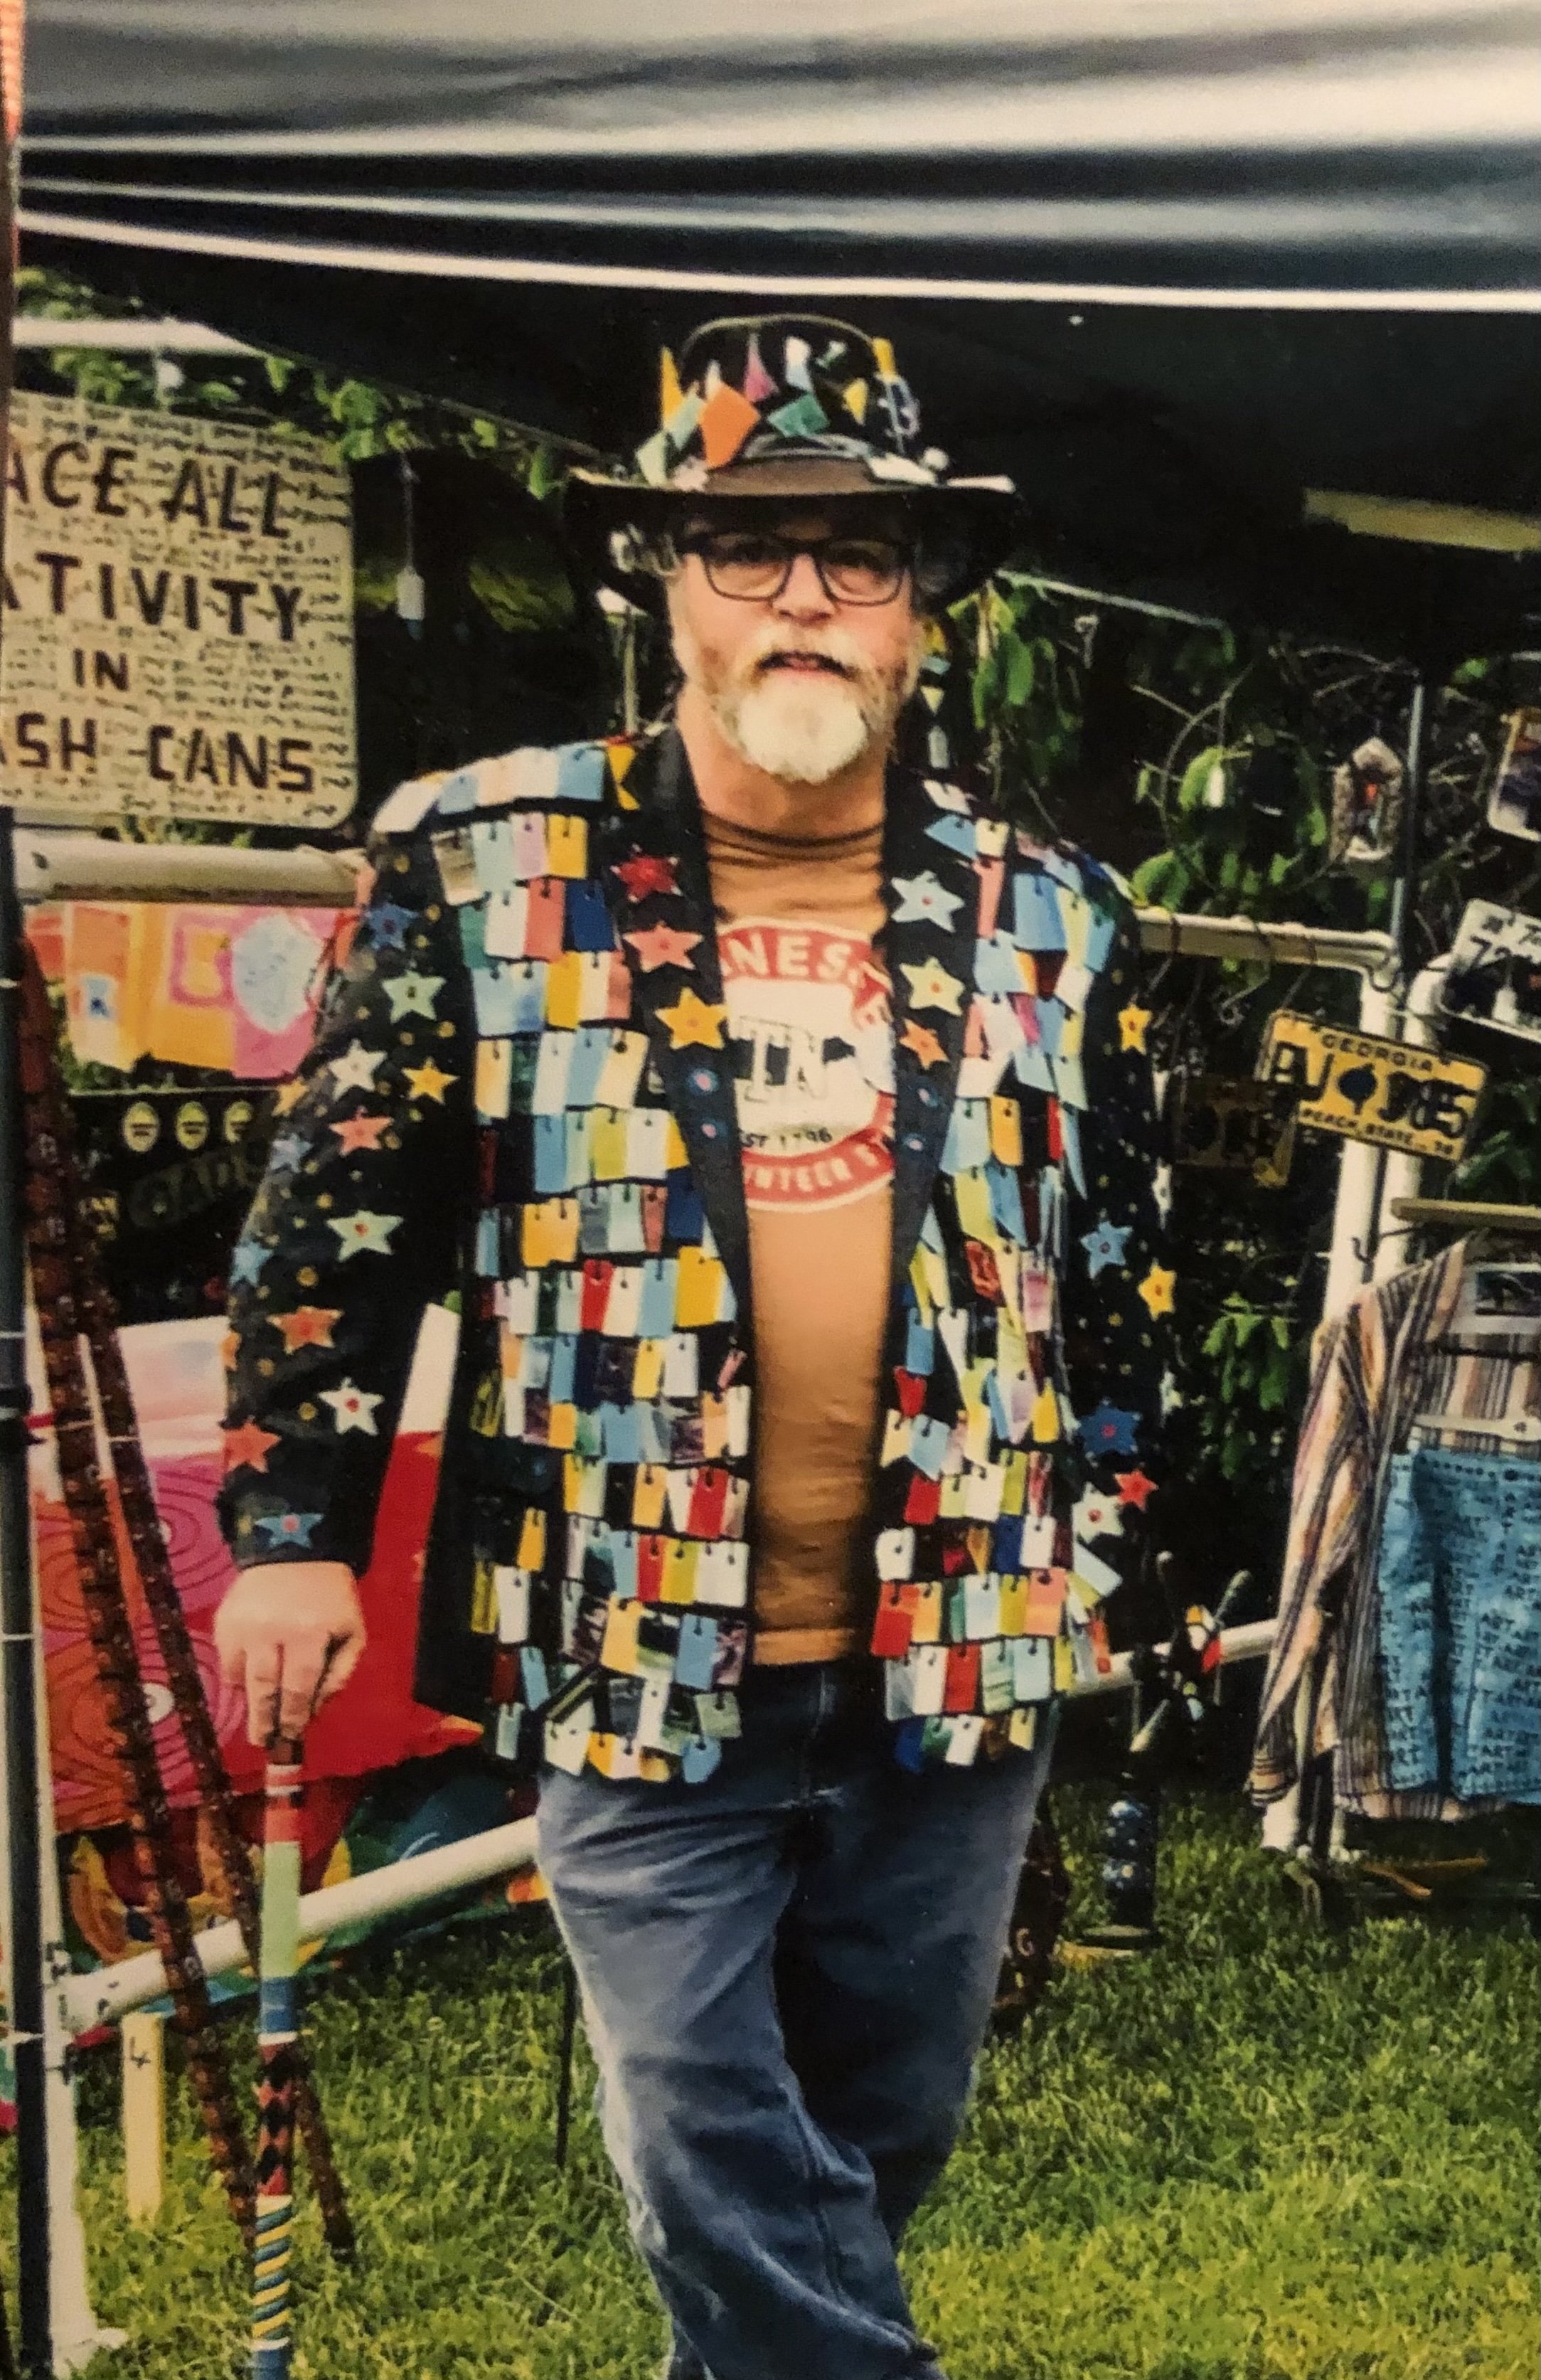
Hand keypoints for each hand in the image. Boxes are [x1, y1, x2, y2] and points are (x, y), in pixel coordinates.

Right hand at [213, 1562, 366, 1746]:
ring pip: (241, 1678)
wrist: (294, 1548)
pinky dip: (235, 1678)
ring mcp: (243, 1626)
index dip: (293, 1717)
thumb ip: (339, 1672)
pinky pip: (226, 1661)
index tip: (290, 1737)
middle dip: (265, 1720)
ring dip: (248, 1704)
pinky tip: (245, 1689)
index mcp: (310, 1633)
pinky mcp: (223, 1620)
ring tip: (255, 1726)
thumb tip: (315, 1710)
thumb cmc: (329, 1596)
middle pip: (265, 1688)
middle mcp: (272, 1631)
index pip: (298, 1688)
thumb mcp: (352, 1630)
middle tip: (264, 1743)